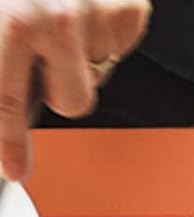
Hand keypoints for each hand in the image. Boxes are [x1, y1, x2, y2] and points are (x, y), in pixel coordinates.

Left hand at [0, 0, 150, 181]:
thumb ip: (1, 59)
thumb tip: (6, 113)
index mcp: (8, 22)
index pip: (5, 104)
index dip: (8, 143)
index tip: (13, 168)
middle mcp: (51, 20)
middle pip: (72, 102)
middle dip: (59, 86)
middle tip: (44, 59)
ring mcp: (94, 14)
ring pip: (100, 70)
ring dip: (82, 48)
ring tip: (61, 13)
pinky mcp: (127, 6)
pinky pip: (122, 40)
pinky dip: (107, 25)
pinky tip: (86, 2)